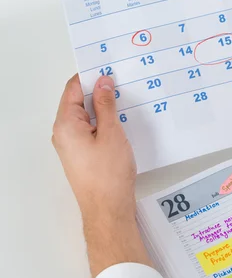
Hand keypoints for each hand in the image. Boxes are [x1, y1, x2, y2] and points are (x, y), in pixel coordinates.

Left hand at [53, 75, 149, 276]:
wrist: (108, 208)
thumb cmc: (108, 174)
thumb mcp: (111, 132)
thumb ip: (106, 105)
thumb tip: (103, 83)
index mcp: (65, 124)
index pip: (73, 89)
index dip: (90, 77)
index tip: (107, 70)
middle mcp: (63, 133)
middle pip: (77, 102)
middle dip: (97, 91)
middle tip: (119, 83)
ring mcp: (71, 146)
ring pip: (85, 117)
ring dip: (102, 109)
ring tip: (122, 102)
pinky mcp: (81, 155)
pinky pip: (90, 131)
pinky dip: (103, 123)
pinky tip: (119, 123)